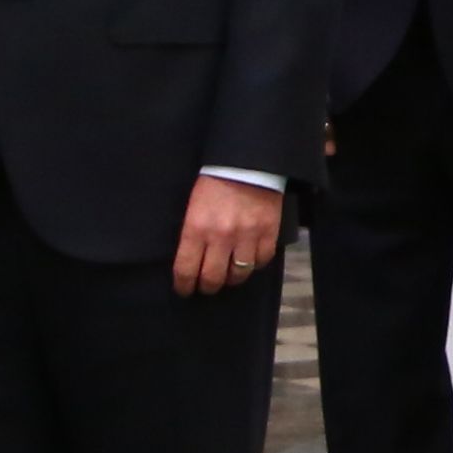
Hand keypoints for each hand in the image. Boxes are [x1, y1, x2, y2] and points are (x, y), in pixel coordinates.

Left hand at [174, 178, 286, 297]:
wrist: (248, 163)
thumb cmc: (214, 183)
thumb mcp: (193, 207)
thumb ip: (193, 233)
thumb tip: (193, 259)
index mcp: (196, 228)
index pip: (186, 269)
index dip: (184, 285)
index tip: (184, 289)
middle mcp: (221, 237)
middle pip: (213, 278)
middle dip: (207, 287)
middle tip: (207, 286)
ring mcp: (247, 236)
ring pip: (239, 274)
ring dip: (232, 278)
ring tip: (230, 274)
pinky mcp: (269, 233)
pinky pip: (262, 261)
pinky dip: (255, 264)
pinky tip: (250, 259)